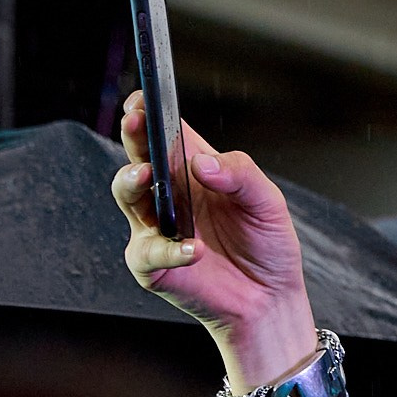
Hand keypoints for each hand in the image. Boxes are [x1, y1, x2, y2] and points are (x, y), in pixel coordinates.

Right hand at [110, 91, 318, 392]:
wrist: (269, 299)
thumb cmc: (267, 245)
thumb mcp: (267, 203)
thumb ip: (241, 175)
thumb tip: (202, 164)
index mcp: (193, 170)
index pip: (164, 132)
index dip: (149, 112)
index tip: (144, 98)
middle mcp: (168, 194)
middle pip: (137, 155)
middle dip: (132, 135)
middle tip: (136, 121)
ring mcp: (155, 227)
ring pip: (127, 194)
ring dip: (132, 181)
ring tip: (147, 175)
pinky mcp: (152, 264)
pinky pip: (149, 251)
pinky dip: (171, 249)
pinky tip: (195, 249)